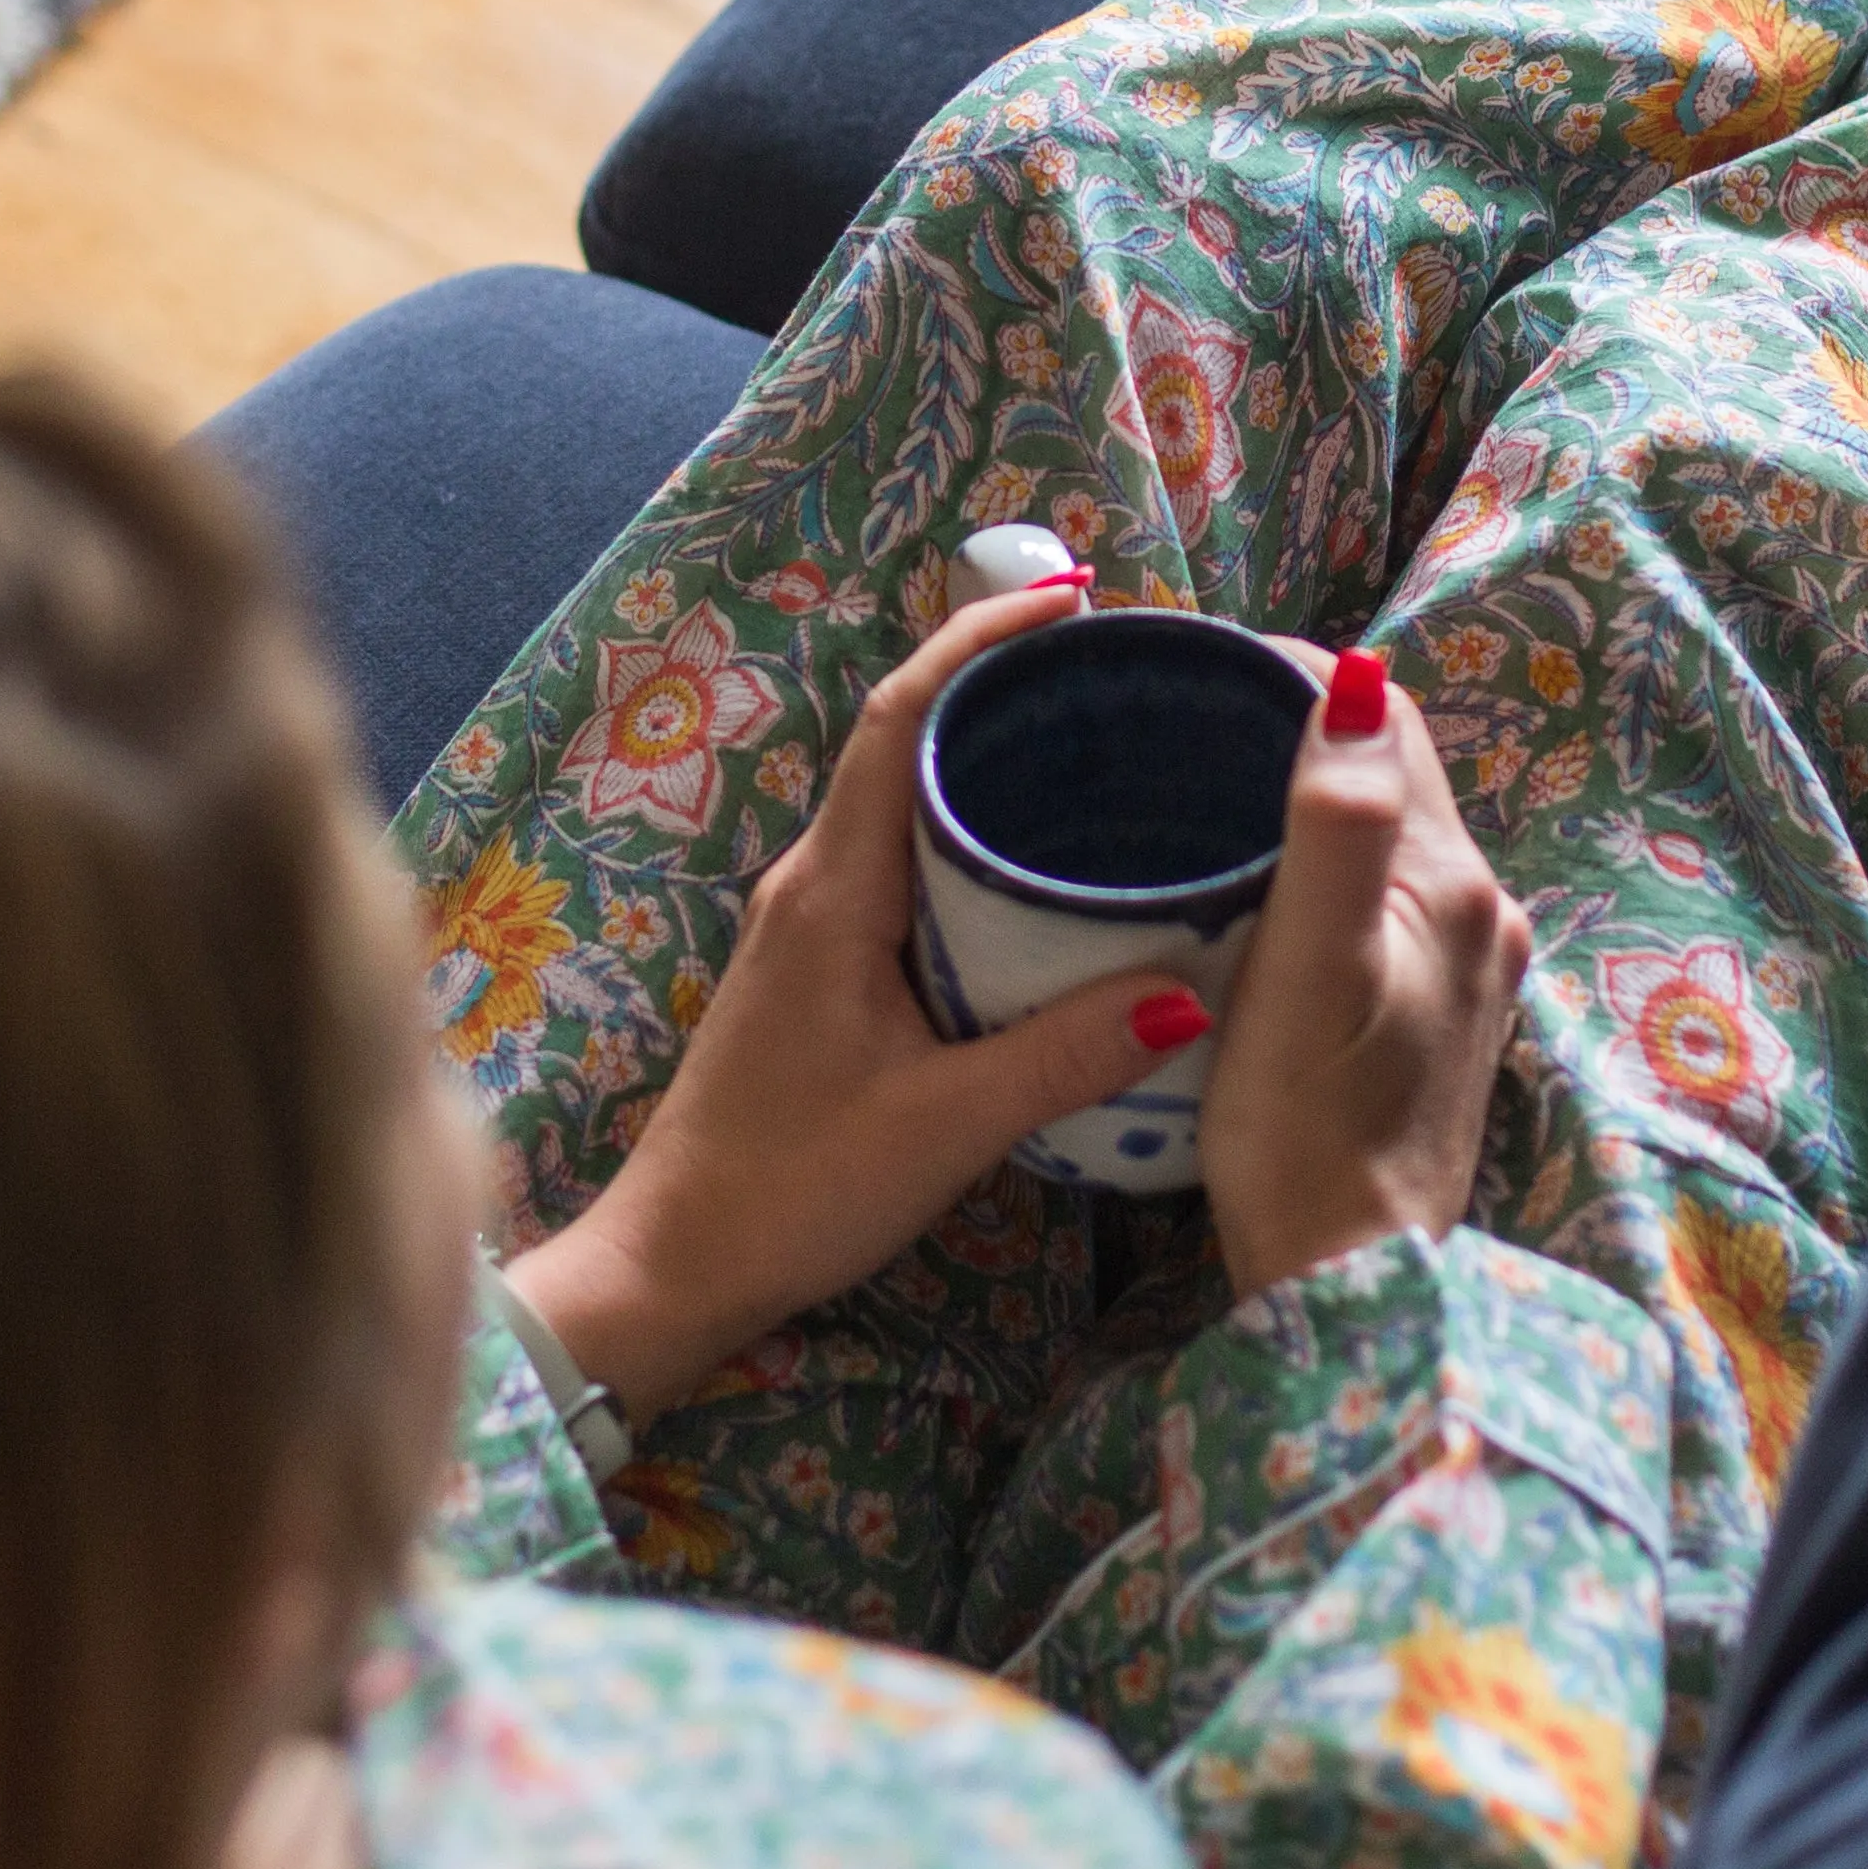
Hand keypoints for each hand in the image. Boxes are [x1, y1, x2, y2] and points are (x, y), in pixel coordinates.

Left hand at [513, 580, 1198, 1428]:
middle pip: (913, 743)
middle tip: (1123, 674)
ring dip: (993, 765)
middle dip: (1008, 689)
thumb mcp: (945, 1126)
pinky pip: (907, 863)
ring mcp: (813, 926)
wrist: (671, 1270)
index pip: (903, 718)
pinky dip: (976, 838)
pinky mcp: (823, 971)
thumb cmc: (790, 1189)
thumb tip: (1196, 990)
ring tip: (1107, 750)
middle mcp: (816, 883)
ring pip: (911, 806)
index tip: (1071, 598)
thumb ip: (1066, 1056)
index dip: (979, 642)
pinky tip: (1045, 873)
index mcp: (834, 889)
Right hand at [1202, 652, 1533, 1298]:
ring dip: (1303, 797)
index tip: (1191, 665)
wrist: (1351, 1283)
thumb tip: (1352, 680)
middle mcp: (1481, 910)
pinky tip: (1249, 889)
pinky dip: (1316, 867)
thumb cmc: (1310, 1132)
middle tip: (1177, 720)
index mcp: (1454, 880)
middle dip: (1291, 725)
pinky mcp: (1434, 1016)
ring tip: (1198, 790)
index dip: (1290, 673)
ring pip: (1379, 834)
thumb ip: (1339, 824)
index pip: (1382, 719)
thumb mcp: (1310, 968)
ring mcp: (1465, 968)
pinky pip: (1375, 897)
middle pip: (1385, 770)